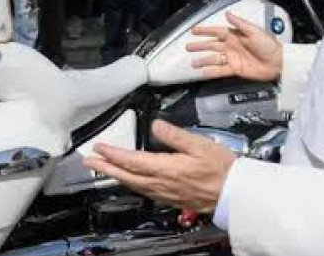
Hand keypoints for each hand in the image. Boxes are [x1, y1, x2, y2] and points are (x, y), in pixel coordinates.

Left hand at [85, 120, 234, 213]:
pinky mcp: (170, 198)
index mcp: (166, 168)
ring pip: (133, 185)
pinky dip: (130, 184)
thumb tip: (156, 125)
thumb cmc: (221, 169)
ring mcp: (165, 193)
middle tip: (89, 162)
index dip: (113, 154)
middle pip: (126, 176)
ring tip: (103, 170)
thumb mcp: (199, 144)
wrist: (234, 193)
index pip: (132, 160)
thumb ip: (175, 134)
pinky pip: (144, 191)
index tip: (99, 148)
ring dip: (115, 176)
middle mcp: (162, 183)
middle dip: (105, 168)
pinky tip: (129, 181)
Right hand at [187, 13, 283, 81]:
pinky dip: (212, 72)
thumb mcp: (254, 31)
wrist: (278, 62)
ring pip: (214, 59)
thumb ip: (239, 23)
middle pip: (212, 45)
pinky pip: (221, 71)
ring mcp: (233, 58)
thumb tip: (228, 13)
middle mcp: (232, 46)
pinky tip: (204, 73)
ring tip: (193, 63)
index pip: (216, 32)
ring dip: (203, 60)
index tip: (194, 30)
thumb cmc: (269, 45)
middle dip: (200, 46)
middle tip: (188, 47)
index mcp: (235, 35)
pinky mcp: (236, 69)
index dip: (205, 31)